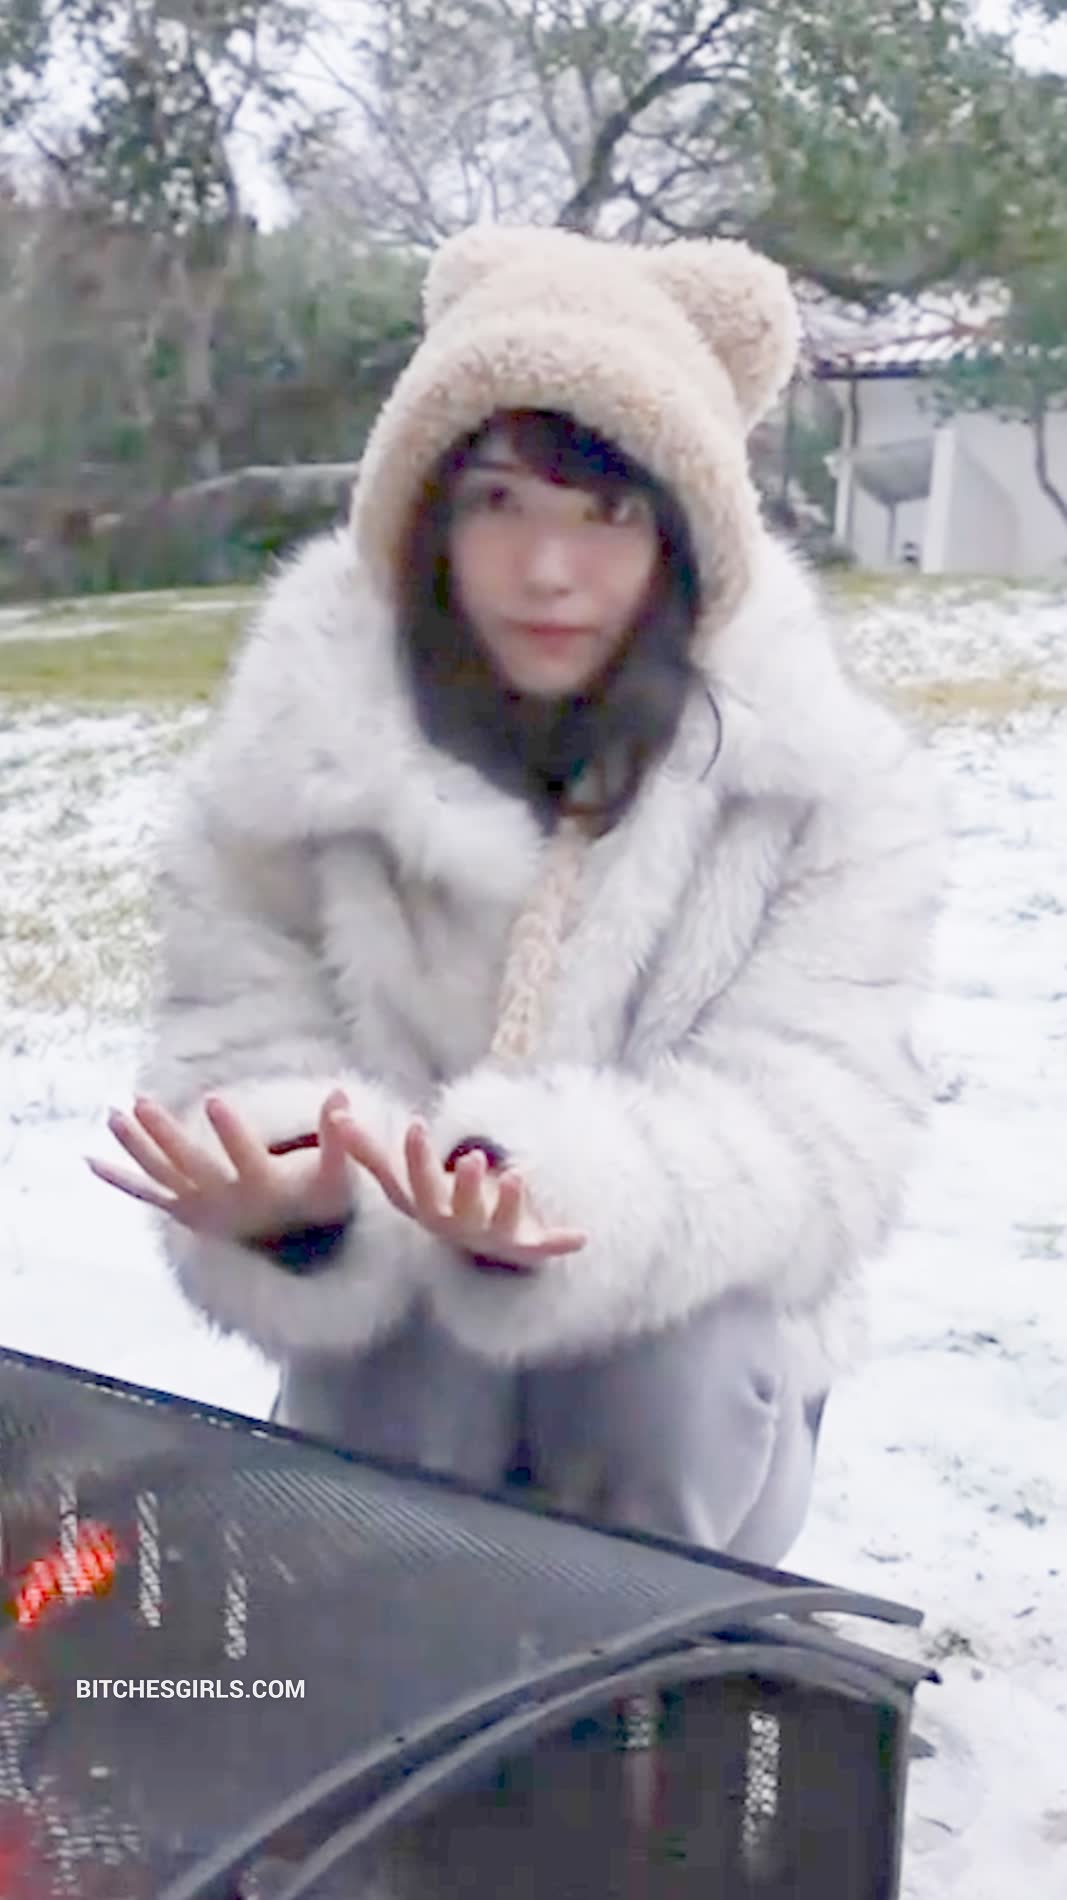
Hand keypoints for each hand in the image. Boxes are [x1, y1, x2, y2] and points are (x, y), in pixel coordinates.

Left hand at [87, 1091, 355, 1242]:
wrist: (294, 1243)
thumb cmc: (318, 1197)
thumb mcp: (336, 1173)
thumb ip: (338, 1137)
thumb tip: (340, 1094)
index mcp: (262, 1188)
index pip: (244, 1158)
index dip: (230, 1131)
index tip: (213, 1099)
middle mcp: (225, 1201)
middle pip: (190, 1166)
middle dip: (164, 1134)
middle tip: (141, 1101)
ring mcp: (199, 1207)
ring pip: (163, 1176)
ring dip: (135, 1147)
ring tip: (112, 1115)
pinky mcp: (183, 1210)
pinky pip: (147, 1194)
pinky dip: (119, 1179)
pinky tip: (89, 1161)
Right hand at [330, 1114, 586, 1272]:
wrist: (477, 1245)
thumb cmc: (438, 1200)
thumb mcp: (405, 1178)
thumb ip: (370, 1150)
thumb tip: (334, 1114)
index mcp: (430, 1205)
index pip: (416, 1183)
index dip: (416, 1157)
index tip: (417, 1125)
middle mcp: (459, 1224)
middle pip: (454, 1208)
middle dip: (462, 1185)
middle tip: (471, 1157)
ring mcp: (493, 1236)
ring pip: (498, 1224)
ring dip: (507, 1204)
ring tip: (516, 1176)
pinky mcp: (526, 1245)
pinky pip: (543, 1246)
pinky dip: (561, 1242)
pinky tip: (581, 1236)